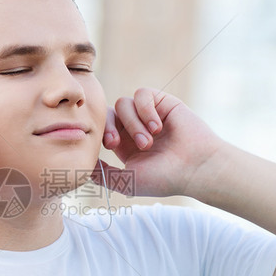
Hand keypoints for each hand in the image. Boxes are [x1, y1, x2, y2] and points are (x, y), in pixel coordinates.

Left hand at [94, 87, 223, 197]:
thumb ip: (101, 174)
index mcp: (125, 145)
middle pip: (108, 113)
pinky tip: (157, 127)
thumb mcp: (126, 181)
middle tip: (117, 143)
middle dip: (109, 127)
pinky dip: (145, 109)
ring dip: (132, 123)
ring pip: (123, 103)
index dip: (100, 133)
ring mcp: (148, 114)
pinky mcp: (162, 102)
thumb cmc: (164, 178)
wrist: (196, 168)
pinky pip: (141, 94)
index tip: (110, 147)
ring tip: (148, 142)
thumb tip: (80, 166)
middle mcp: (135, 128)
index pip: (101, 129)